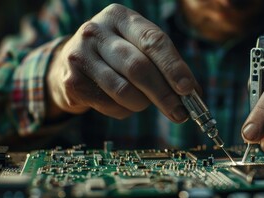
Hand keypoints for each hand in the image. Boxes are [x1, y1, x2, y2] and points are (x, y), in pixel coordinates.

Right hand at [47, 4, 197, 121]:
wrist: (70, 61)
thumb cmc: (117, 55)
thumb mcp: (139, 48)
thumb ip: (166, 66)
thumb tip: (194, 94)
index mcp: (121, 18)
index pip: (153, 41)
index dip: (173, 67)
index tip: (188, 89)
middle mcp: (97, 31)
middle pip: (139, 68)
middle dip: (164, 94)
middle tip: (180, 113)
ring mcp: (80, 55)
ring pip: (124, 90)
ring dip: (142, 104)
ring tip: (145, 103)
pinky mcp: (72, 81)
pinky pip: (110, 104)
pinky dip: (125, 111)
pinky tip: (123, 104)